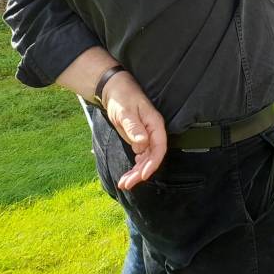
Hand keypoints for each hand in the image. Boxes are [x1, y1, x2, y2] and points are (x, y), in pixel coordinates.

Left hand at [101, 72, 167, 190]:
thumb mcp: (125, 112)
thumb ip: (134, 128)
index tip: (142, 176)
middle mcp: (153, 132)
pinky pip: (139, 156)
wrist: (114, 90)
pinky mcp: (138, 138)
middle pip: (152, 156)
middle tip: (126, 184)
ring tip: (124, 183)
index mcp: (155, 124)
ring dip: (136, 172)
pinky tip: (127, 174)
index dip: (152, 163)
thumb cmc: (122, 97)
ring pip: (145, 158)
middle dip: (140, 172)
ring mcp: (146, 136)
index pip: (159, 147)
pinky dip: (134, 166)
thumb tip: (142, 143)